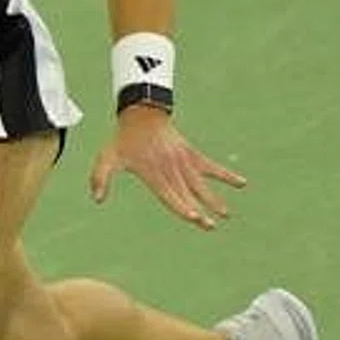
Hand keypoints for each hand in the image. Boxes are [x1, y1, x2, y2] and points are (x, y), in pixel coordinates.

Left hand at [90, 105, 246, 229]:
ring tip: (226, 214)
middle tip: (211, 225)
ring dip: (214, 198)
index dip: (182, 206)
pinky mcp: (191, 153)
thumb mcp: (107, 158)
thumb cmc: (123, 140)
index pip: (170, 194)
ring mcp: (183, 161)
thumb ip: (100, 178)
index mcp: (153, 173)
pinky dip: (226, 175)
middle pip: (188, 193)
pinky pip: (211, 166)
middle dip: (201, 209)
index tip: (195, 217)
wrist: (141, 114)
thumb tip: (97, 200)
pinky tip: (242, 183)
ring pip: (202, 183)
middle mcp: (171, 169)